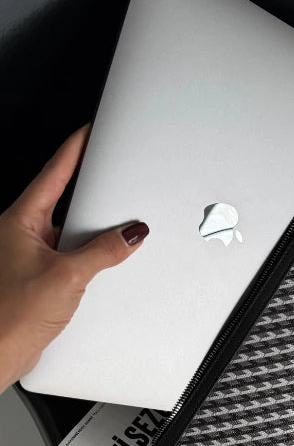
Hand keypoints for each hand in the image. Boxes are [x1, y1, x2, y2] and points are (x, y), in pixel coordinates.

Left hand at [0, 125, 148, 392]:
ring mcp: (28, 256)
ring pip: (67, 231)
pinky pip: (68, 256)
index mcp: (20, 221)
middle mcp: (20, 234)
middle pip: (63, 200)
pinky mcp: (37, 278)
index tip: (91, 131)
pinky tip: (99, 266)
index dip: (75, 148)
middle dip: (90, 193)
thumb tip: (129, 233)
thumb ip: (103, 251)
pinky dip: (86, 256)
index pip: (54, 173)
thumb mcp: (68, 276)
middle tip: (113, 182)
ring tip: (112, 234)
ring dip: (89, 232)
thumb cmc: (11, 315)